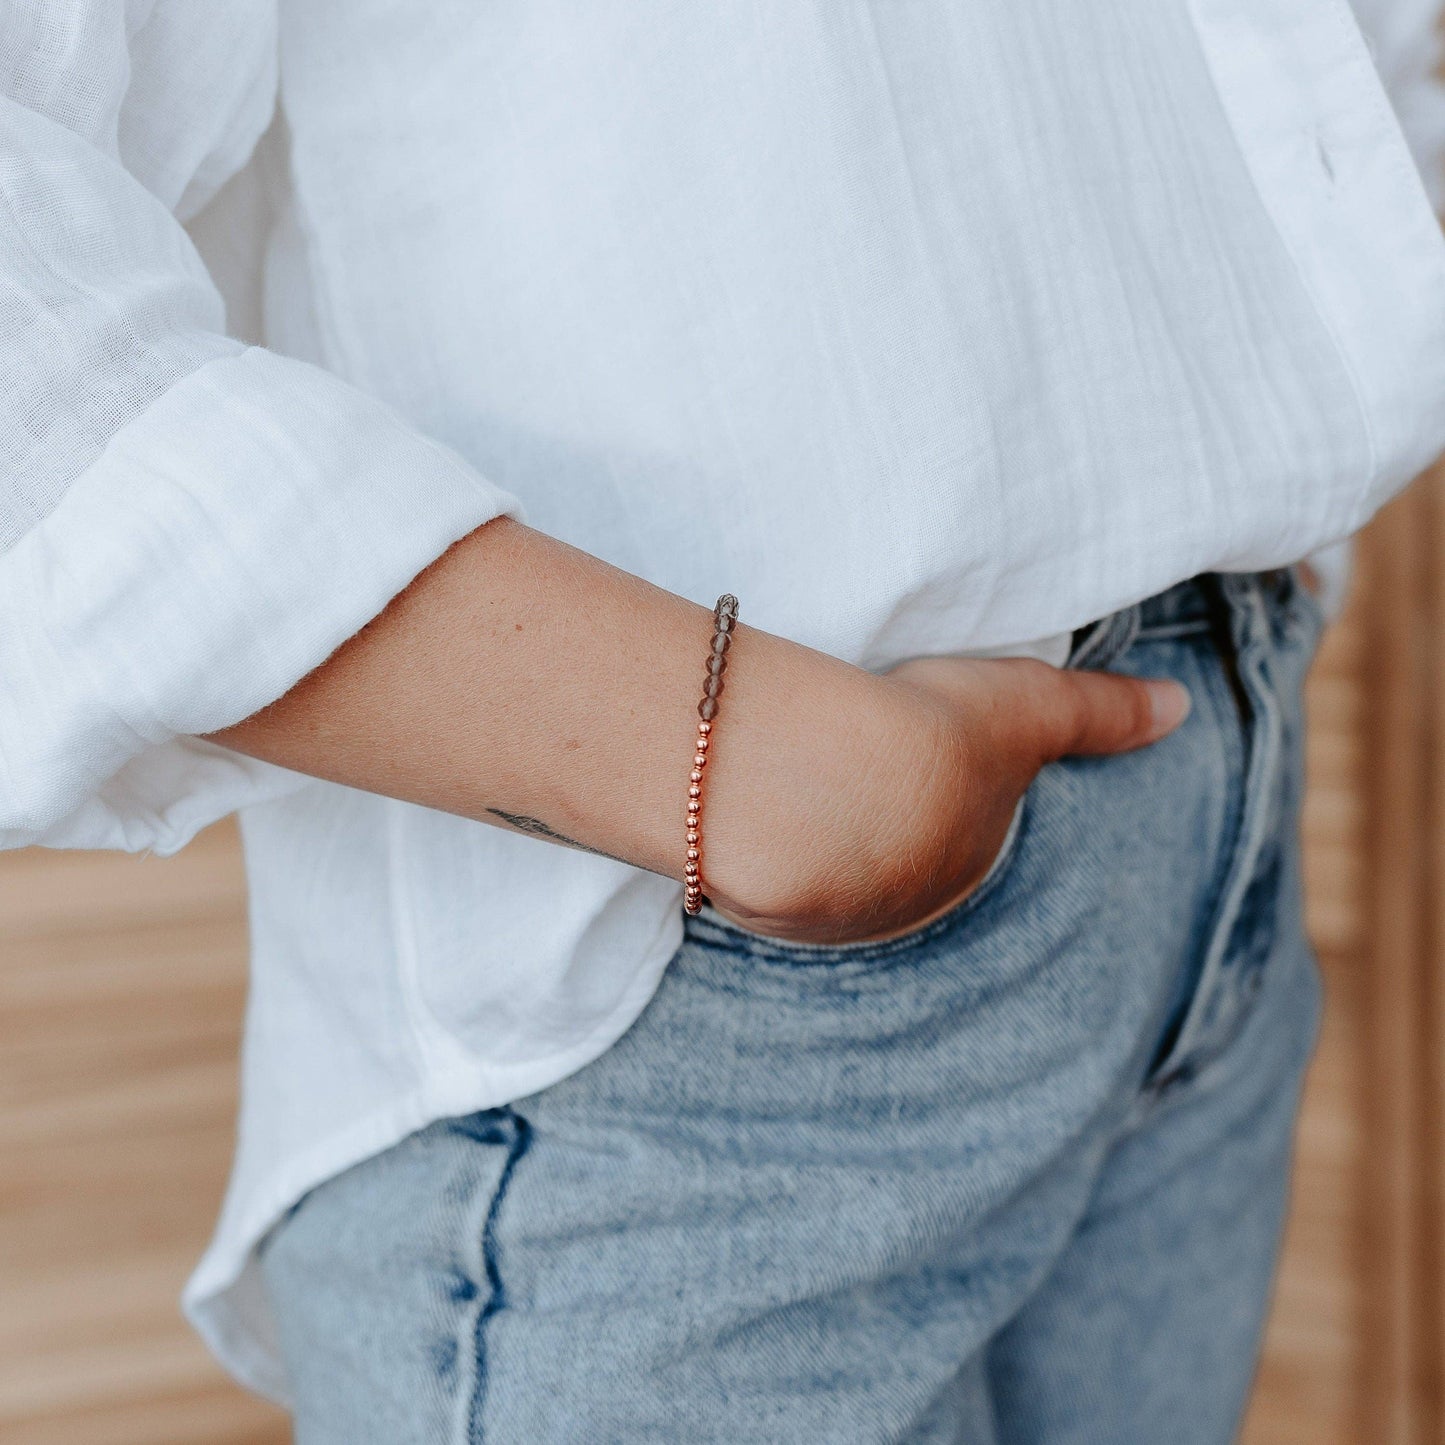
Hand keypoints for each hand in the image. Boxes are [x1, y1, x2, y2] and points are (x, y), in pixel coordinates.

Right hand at [703, 653, 1189, 946]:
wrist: (827, 777)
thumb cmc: (936, 742)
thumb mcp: (1033, 709)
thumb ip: (1103, 710)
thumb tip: (1181, 708)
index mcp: (968, 863)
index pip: (961, 842)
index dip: (944, 802)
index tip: (923, 772)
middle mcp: (904, 906)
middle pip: (895, 871)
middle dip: (882, 835)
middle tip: (858, 782)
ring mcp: (829, 915)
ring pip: (828, 881)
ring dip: (816, 844)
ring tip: (793, 791)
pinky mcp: (760, 909)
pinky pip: (767, 878)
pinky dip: (761, 844)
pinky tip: (747, 807)